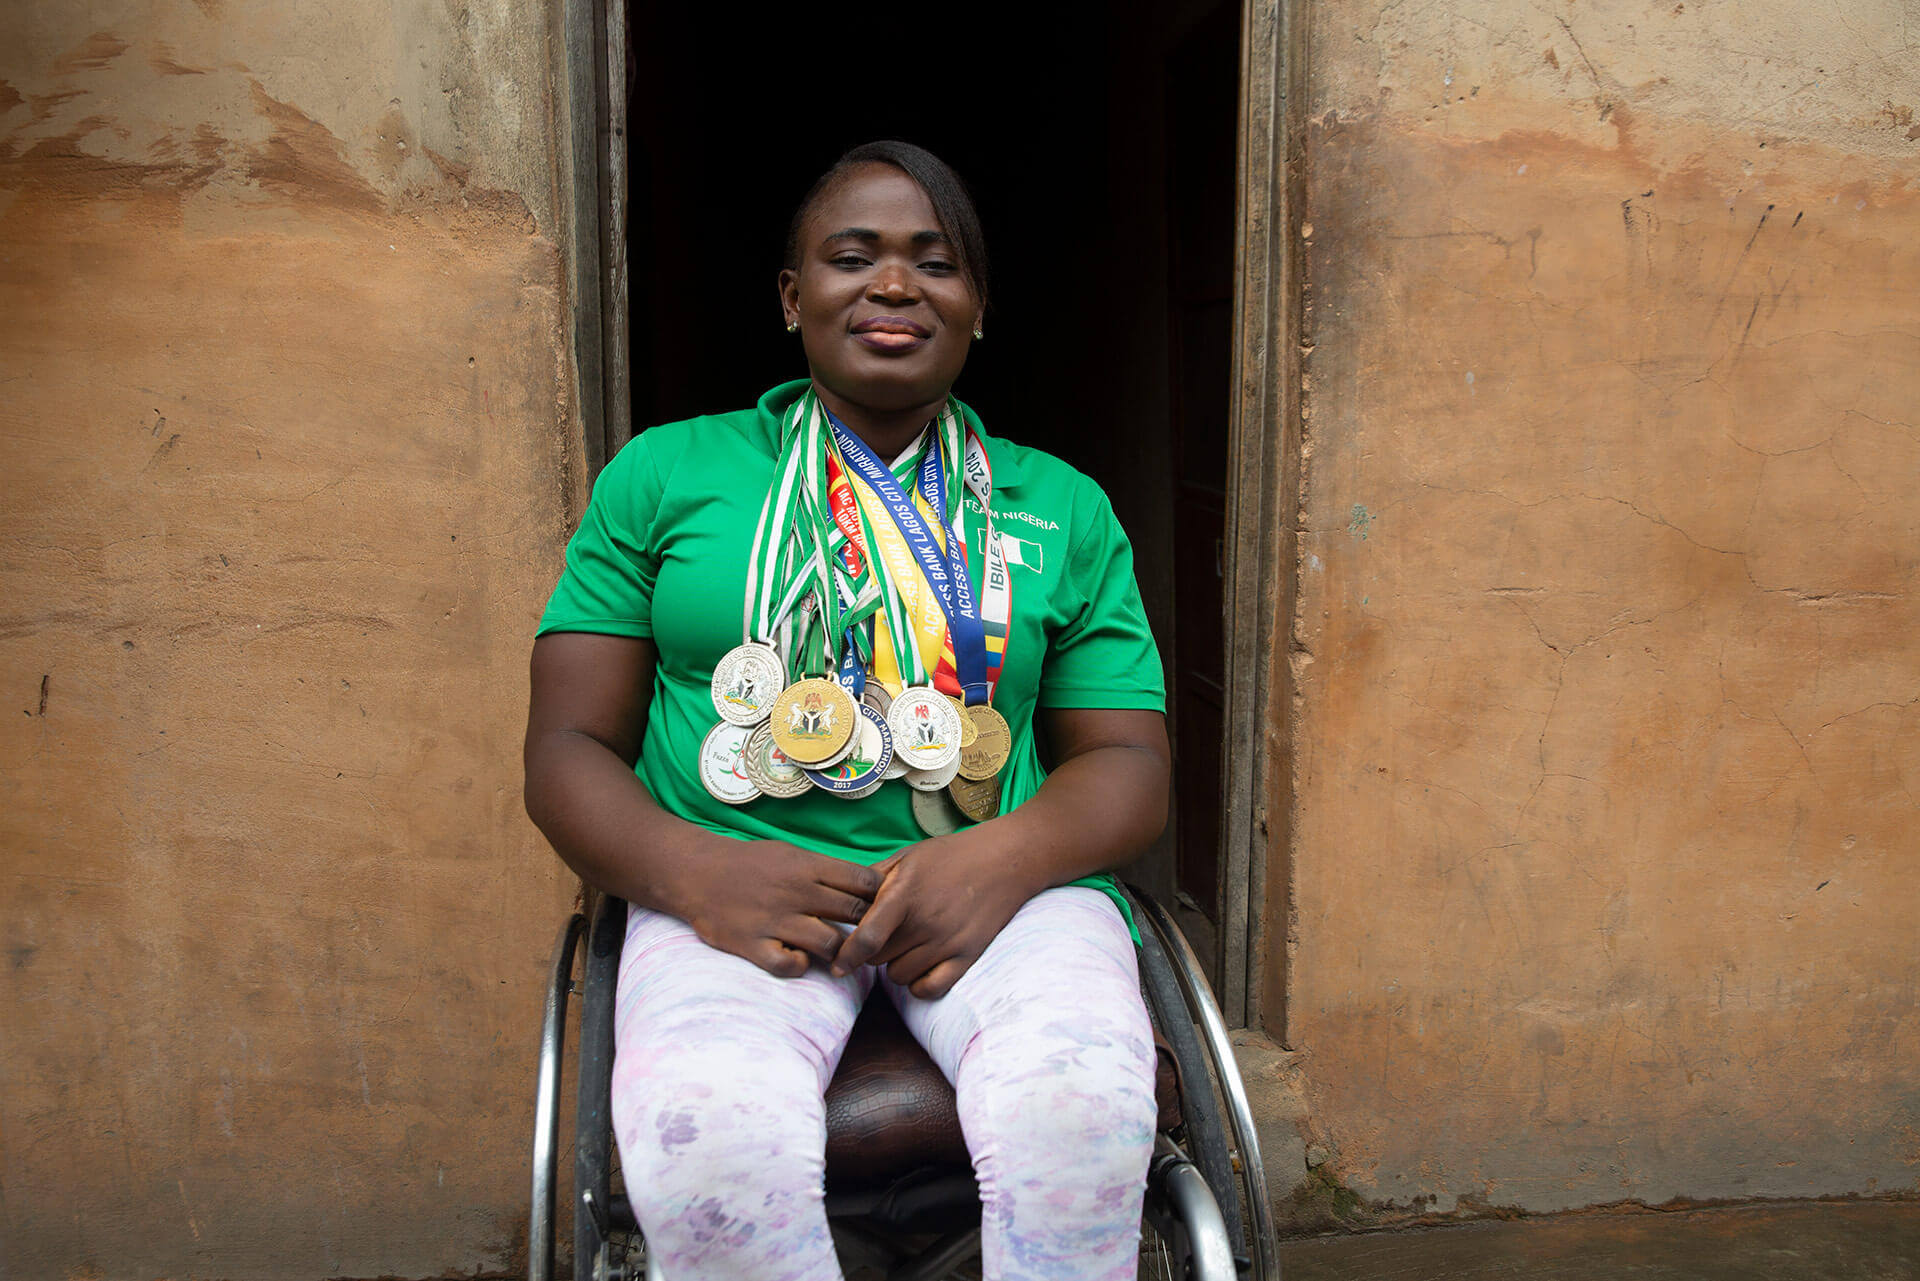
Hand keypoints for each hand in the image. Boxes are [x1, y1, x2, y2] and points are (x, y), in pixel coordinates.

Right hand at [676, 838, 881, 978]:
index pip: (864, 881)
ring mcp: (775, 920)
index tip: (879, 905)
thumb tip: (866, 885)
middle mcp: (796, 892)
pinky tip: (797, 958)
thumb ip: (825, 870)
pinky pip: (790, 965)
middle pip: (854, 913)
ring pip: (830, 943)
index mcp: (807, 866)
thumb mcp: (790, 853)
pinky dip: (799, 966)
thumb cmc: (750, 863)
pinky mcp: (753, 944)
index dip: (878, 895)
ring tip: (836, 953)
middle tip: (866, 935)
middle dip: (866, 926)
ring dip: (838, 951)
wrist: (697, 873)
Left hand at [830, 834, 1037, 997]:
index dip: (846, 957)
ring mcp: (948, 942)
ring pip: (899, 976)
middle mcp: (925, 922)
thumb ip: (874, 878)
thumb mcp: (908, 857)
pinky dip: (919, 984)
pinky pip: (930, 989)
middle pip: (877, 959)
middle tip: (886, 935)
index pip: (866, 938)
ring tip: (907, 945)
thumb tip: (842, 898)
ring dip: (896, 965)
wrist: (1004, 860)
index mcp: (905, 895)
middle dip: (873, 951)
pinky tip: (921, 966)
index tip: (837, 966)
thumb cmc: (951, 856)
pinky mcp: (967, 956)